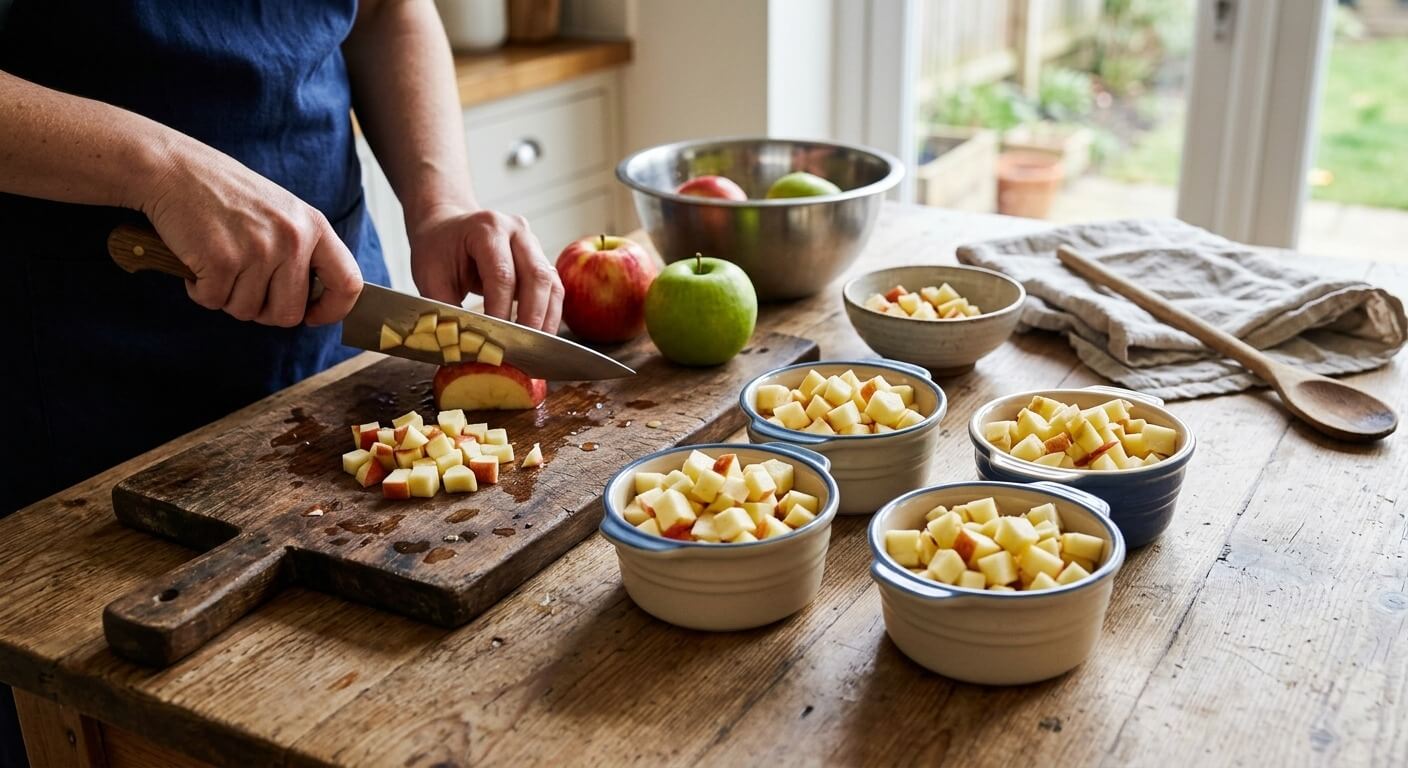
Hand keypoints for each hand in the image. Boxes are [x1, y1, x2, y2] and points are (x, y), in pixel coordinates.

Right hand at [143, 141, 362, 326]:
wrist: (173, 168)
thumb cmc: (225, 193)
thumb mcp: (281, 212)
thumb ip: (301, 250)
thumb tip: (311, 303)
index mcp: (314, 227)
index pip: (347, 284)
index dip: (332, 310)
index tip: (312, 317)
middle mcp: (293, 240)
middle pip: (289, 314)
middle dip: (263, 311)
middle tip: (243, 287)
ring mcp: (259, 251)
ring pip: (247, 311)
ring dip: (227, 297)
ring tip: (218, 262)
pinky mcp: (222, 261)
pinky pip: (213, 301)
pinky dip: (200, 290)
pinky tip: (197, 261)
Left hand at [408, 206, 563, 332]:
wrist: (446, 228)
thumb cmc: (437, 251)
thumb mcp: (429, 277)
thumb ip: (445, 310)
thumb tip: (462, 345)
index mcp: (486, 229)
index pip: (502, 274)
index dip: (501, 310)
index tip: (496, 338)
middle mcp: (516, 231)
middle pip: (536, 276)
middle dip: (532, 316)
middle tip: (522, 346)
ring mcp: (532, 243)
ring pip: (551, 283)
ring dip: (547, 317)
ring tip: (536, 345)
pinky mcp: (540, 259)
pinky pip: (553, 288)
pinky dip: (549, 313)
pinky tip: (540, 333)